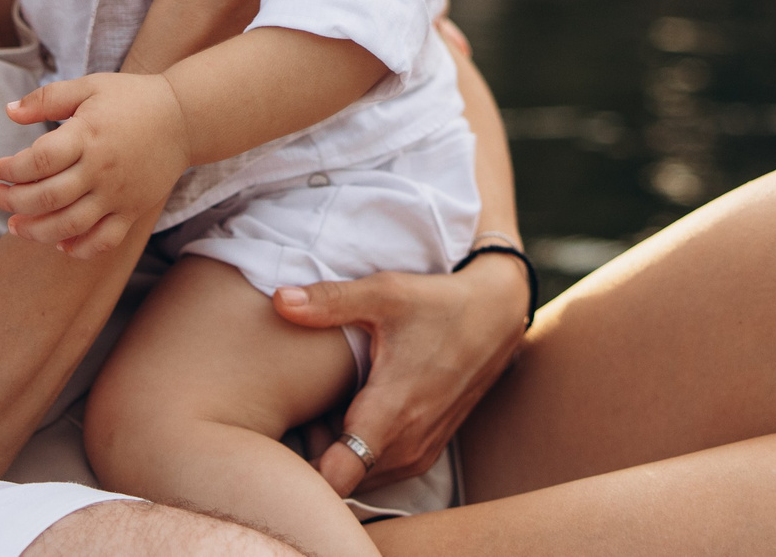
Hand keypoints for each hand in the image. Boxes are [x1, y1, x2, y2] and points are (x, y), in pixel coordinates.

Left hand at [0, 72, 189, 258]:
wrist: (185, 118)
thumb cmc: (132, 98)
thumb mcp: (89, 86)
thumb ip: (47, 98)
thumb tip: (8, 111)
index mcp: (88, 135)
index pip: (38, 161)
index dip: (10, 169)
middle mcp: (101, 169)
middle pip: (47, 198)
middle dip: (11, 202)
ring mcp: (118, 194)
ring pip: (69, 226)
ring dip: (35, 231)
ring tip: (15, 226)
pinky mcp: (133, 210)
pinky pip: (103, 241)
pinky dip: (79, 249)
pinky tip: (59, 243)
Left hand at [271, 250, 527, 494]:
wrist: (496, 316)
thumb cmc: (439, 304)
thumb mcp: (385, 293)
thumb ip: (330, 301)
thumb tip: (279, 299)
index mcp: (391, 412)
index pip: (337, 478)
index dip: (301, 466)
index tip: (287, 432)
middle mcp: (407, 444)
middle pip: (337, 481)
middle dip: (310, 454)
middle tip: (299, 409)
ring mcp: (419, 452)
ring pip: (358, 479)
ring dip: (334, 454)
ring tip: (322, 408)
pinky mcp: (426, 451)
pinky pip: (378, 471)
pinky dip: (358, 453)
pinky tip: (349, 412)